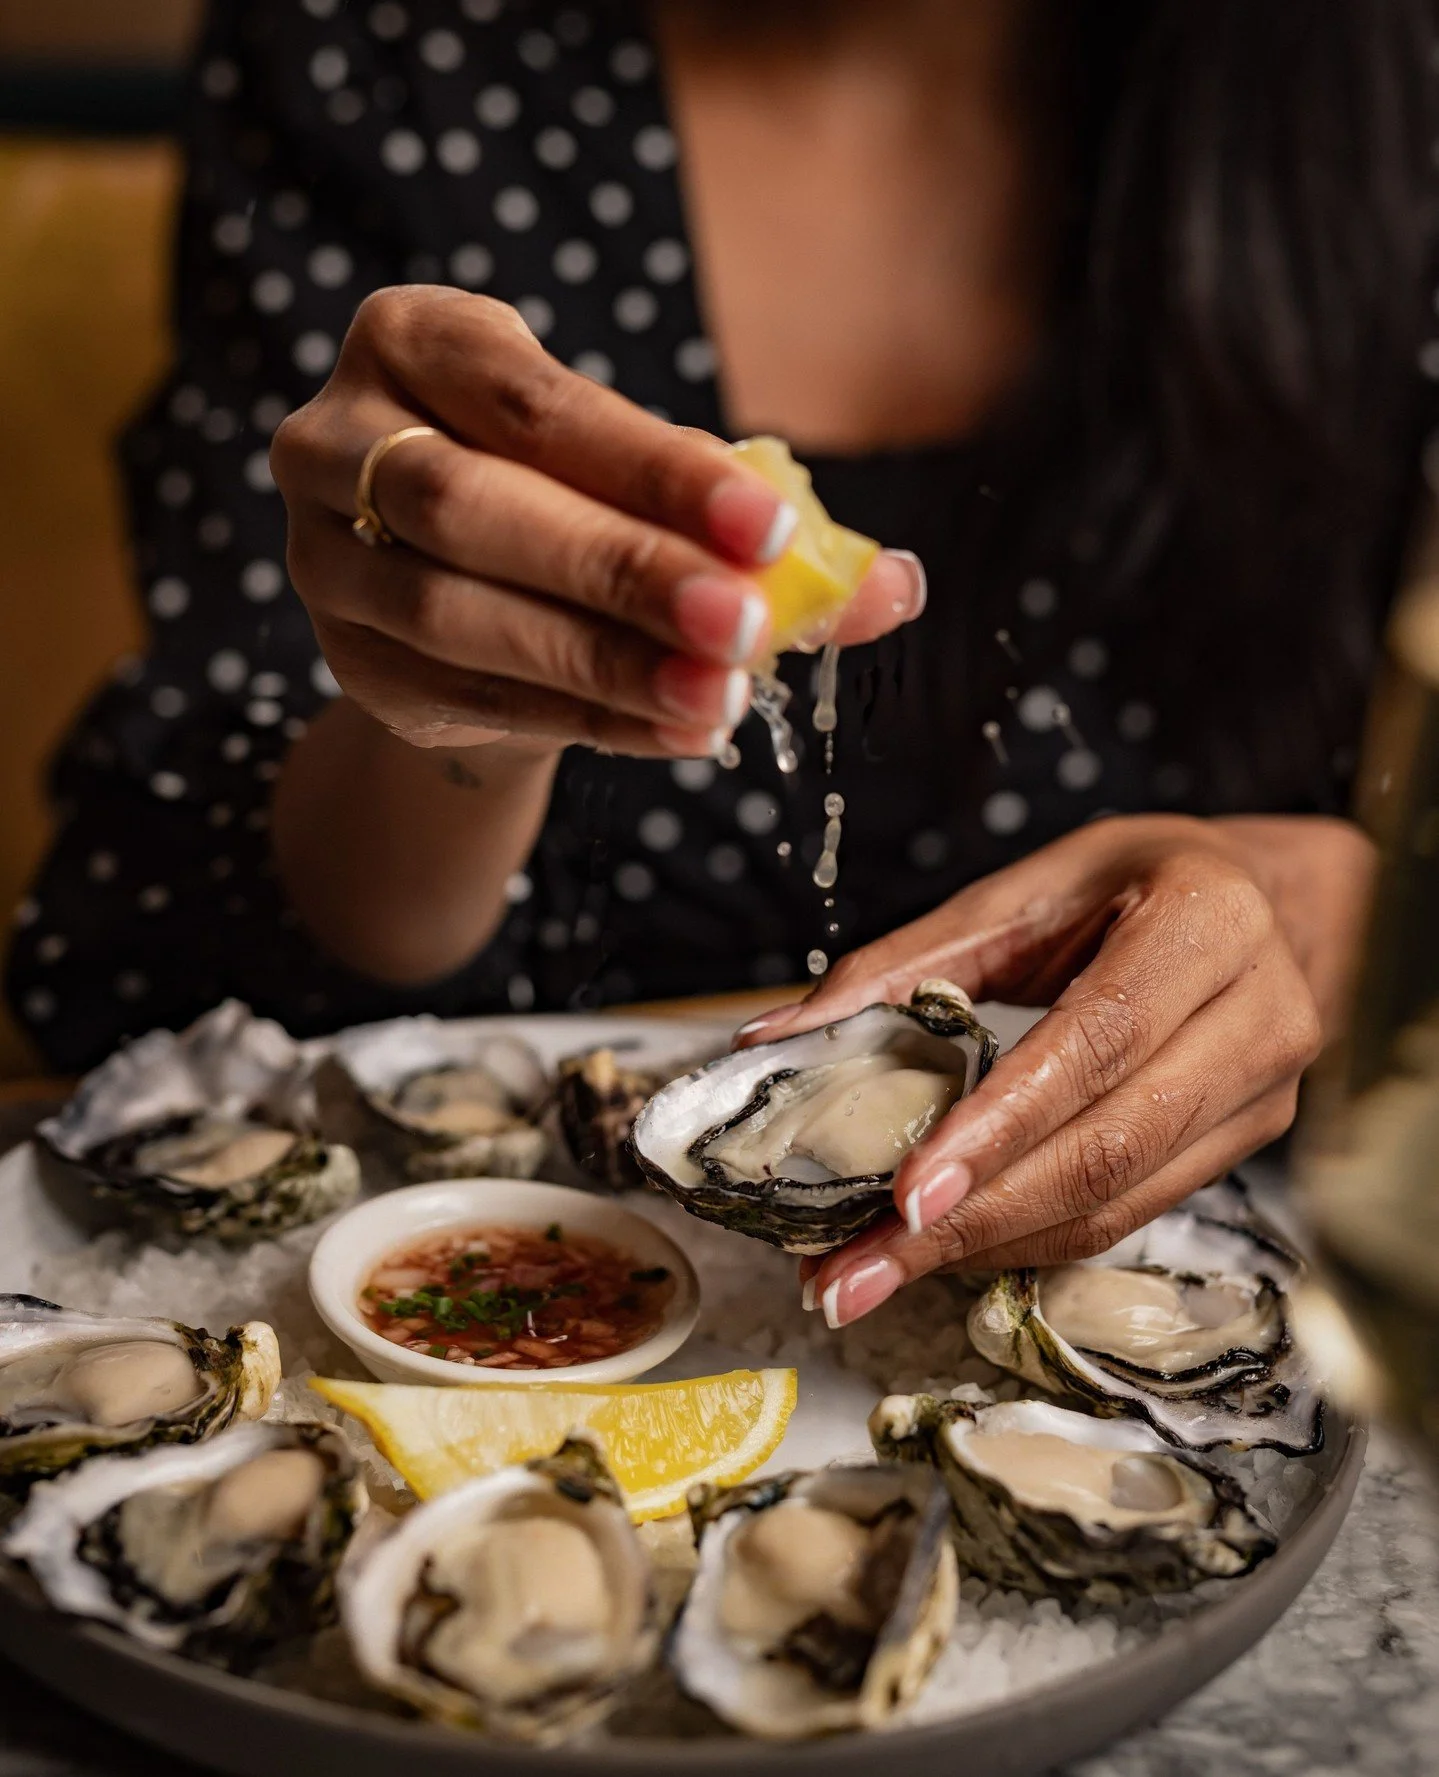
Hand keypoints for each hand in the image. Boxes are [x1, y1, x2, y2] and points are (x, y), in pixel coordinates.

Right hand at [271, 287, 922, 757]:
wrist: (466, 593)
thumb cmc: (566, 500)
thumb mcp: (640, 479)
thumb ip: (751, 522)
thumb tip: (891, 586)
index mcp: (416, 342)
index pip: (536, 404)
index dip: (654, 469)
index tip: (775, 528)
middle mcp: (339, 440)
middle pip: (474, 506)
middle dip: (621, 570)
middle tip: (744, 625)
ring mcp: (326, 559)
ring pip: (456, 614)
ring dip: (601, 662)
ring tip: (721, 698)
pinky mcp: (352, 664)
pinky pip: (470, 698)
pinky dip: (586, 718)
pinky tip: (677, 728)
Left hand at [735, 815, 1372, 1325]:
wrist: (1259, 903)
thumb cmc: (1123, 885)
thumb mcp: (1017, 893)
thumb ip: (901, 966)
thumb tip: (772, 1039)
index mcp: (1206, 921)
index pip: (1097, 1041)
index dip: (1001, 1126)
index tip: (907, 1196)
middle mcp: (1256, 1015)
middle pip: (1106, 1147)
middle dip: (969, 1222)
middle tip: (851, 1270)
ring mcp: (1264, 1094)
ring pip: (1115, 1203)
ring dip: (983, 1252)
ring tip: (866, 1276)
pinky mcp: (1243, 1147)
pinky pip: (1124, 1216)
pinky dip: (1025, 1242)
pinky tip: (942, 1255)